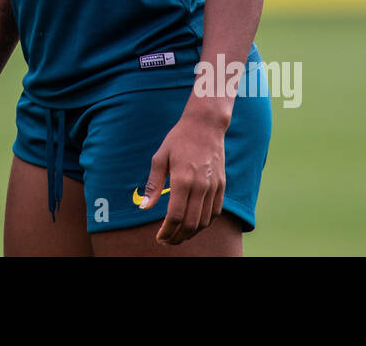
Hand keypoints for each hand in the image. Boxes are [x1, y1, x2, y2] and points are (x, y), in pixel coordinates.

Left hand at [139, 112, 225, 244]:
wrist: (205, 126)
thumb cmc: (178, 139)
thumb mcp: (159, 158)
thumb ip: (153, 185)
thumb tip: (143, 207)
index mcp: (183, 179)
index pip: (175, 216)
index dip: (166, 231)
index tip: (159, 237)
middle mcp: (200, 186)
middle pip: (190, 223)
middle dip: (177, 237)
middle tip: (167, 241)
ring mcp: (214, 186)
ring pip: (204, 221)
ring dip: (191, 233)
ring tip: (178, 235)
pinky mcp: (222, 186)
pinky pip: (215, 212)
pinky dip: (205, 223)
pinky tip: (194, 224)